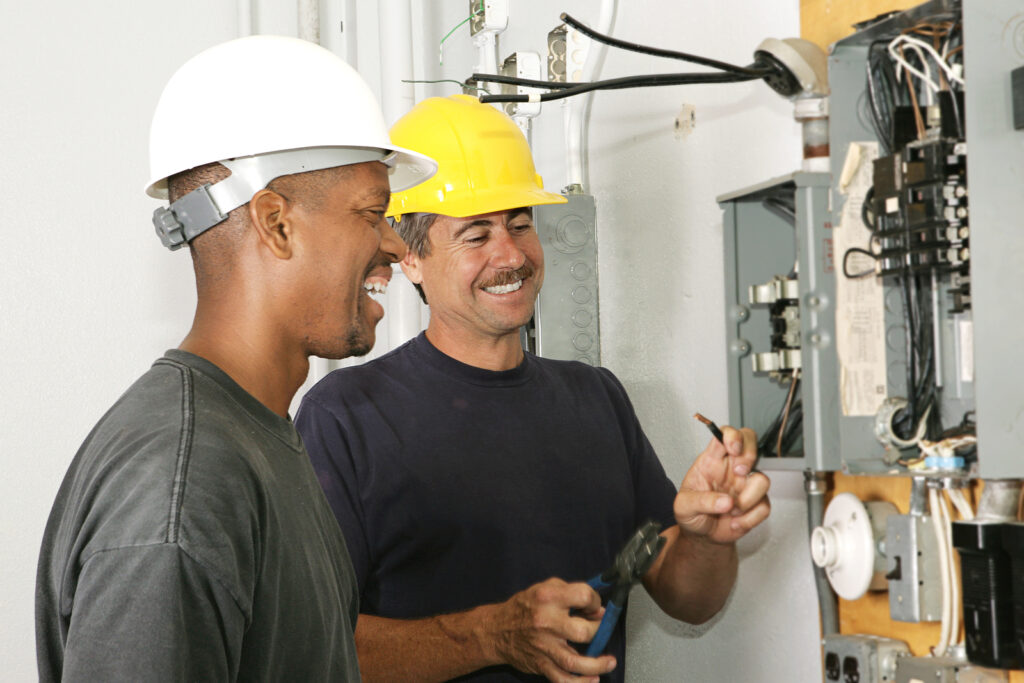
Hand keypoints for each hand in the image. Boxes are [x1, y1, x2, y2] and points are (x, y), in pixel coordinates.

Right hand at [488, 577, 616, 682]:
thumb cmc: (525, 608)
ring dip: (597, 664)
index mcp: (549, 597)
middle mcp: (546, 621)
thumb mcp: (544, 588)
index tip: (595, 607)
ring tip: (609, 662)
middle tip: (601, 629)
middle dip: (599, 631)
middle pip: (583, 631)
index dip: (596, 601)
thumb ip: (570, 593)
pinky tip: (592, 679)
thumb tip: (596, 609)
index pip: (583, 596)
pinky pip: (562, 679)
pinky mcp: (541, 664)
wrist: (497, 630)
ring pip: (575, 662)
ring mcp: (543, 646)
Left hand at [673, 426, 770, 544]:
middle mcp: (731, 468)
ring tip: (731, 510)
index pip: (723, 435)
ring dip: (747, 499)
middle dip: (749, 454)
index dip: (732, 436)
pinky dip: (749, 519)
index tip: (733, 448)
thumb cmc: (691, 514)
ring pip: (763, 480)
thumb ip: (701, 501)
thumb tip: (725, 501)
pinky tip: (735, 522)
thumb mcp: (684, 507)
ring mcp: (745, 485)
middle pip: (750, 442)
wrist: (701, 535)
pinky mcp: (756, 504)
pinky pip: (764, 506)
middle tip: (739, 471)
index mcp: (711, 461)